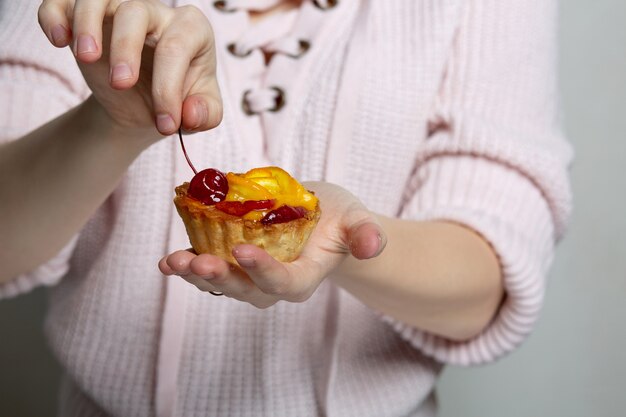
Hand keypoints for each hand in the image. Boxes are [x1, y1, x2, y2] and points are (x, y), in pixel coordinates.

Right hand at [37, 0, 221, 141]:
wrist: (146, 105)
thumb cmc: (179, 101)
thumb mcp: (201, 113)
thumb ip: (207, 114)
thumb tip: (191, 113)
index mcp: (192, 30)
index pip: (177, 48)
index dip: (169, 89)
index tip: (164, 126)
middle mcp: (156, 13)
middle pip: (136, 12)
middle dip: (126, 49)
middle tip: (121, 84)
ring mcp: (119, 10)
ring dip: (87, 23)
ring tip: (86, 57)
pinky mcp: (86, 18)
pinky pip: (62, 1)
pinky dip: (55, 15)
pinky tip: (59, 40)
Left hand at [158, 182, 386, 307]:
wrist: (320, 219)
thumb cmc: (339, 219)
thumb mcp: (357, 219)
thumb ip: (366, 233)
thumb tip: (373, 244)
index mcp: (305, 276)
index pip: (285, 282)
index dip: (264, 271)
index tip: (242, 250)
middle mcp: (275, 284)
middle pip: (247, 290)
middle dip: (221, 278)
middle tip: (196, 263)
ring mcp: (252, 277)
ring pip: (224, 284)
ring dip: (196, 275)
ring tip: (172, 262)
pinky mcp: (235, 263)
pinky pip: (211, 269)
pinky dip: (189, 265)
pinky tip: (168, 259)